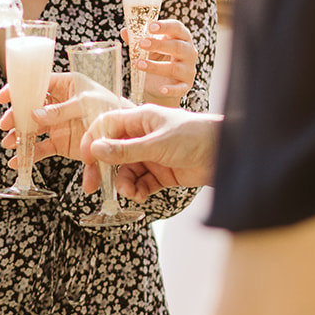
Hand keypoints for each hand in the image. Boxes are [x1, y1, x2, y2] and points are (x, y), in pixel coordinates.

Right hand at [0, 73, 125, 166]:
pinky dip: (29, 156)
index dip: (19, 89)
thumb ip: (62, 110)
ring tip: (10, 143)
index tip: (4, 96)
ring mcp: (59, 124)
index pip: (38, 83)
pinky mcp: (62, 143)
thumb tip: (35, 114)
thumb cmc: (112, 108)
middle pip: (30, 108)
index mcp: (67, 85)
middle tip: (6, 124)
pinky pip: (42, 149)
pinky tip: (18, 161)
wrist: (129, 134)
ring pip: (33, 129)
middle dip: (16, 116)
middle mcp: (59, 104)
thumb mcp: (87, 103)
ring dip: (19, 136)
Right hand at [79, 106, 220, 199]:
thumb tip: (95, 149)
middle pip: (113, 151)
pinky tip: (140, 195)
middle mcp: (144, 135)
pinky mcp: (162, 173)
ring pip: (126, 170)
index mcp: (141, 118)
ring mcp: (152, 154)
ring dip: (123, 183)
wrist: (227, 154)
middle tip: (92, 186)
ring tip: (130, 192)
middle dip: (103, 169)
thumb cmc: (196, 136)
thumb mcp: (157, 144)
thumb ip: (126, 149)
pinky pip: (140, 182)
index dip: (93, 141)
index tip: (86, 160)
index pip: (107, 126)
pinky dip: (137, 190)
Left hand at [121, 18, 198, 104]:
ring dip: (155, 66)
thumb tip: (124, 31)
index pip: (177, 28)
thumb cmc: (157, 58)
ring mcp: (188, 69)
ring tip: (138, 64)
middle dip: (159, 45)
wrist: (160, 82)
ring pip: (175, 68)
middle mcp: (188, 52)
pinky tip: (161, 89)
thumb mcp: (147, 47)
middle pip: (178, 46)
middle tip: (142, 44)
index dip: (165, 26)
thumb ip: (137, 40)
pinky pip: (180, 88)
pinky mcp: (185, 85)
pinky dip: (171, 89)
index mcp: (181, 37)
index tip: (150, 27)